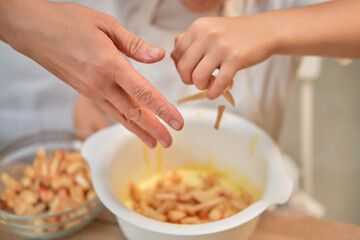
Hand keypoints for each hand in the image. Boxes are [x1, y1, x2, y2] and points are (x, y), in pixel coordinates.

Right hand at [0, 0, 182, 147]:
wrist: (32, 29)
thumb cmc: (68, 21)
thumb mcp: (106, 25)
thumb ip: (135, 44)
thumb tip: (158, 56)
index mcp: (110, 65)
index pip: (143, 93)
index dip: (163, 110)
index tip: (177, 123)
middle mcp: (100, 84)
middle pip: (133, 112)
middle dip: (154, 129)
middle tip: (170, 142)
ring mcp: (91, 90)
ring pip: (120, 116)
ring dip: (139, 131)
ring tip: (154, 143)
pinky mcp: (84, 91)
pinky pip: (109, 110)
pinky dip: (124, 122)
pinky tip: (132, 126)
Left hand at [171, 16, 277, 98]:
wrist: (265, 30)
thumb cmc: (235, 34)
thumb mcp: (210, 30)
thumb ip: (190, 41)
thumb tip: (172, 56)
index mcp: (198, 27)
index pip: (176, 54)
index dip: (180, 68)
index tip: (190, 72)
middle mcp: (207, 34)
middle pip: (183, 67)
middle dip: (188, 80)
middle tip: (198, 81)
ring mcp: (221, 46)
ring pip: (197, 77)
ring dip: (201, 86)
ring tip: (208, 85)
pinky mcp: (236, 59)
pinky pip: (218, 84)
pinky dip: (213, 93)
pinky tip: (215, 94)